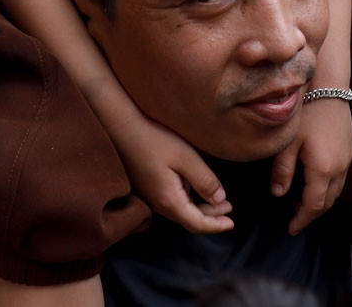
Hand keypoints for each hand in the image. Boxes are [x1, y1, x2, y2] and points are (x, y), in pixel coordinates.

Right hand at [112, 113, 233, 234]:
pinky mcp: (145, 187)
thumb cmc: (153, 138)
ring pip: (179, 210)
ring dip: (200, 207)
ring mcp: (149, 197)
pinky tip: (194, 187)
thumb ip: (205, 181)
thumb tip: (219, 200)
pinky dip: (187, 200)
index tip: (231, 224)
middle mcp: (157, 204)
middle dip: (211, 216)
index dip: (215, 226)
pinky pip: (170, 200)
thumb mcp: (186, 157)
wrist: (119, 126)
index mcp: (168, 200)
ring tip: (218, 199)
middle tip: (229, 208)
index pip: (196, 223)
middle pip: (188, 219)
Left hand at [272, 94, 351, 233]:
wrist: (327, 85)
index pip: (313, 205)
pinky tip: (315, 185)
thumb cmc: (305, 111)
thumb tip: (278, 194)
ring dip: (322, 202)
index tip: (291, 229)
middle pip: (328, 202)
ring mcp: (347, 158)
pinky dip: (328, 189)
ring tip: (304, 207)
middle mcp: (340, 167)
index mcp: (323, 169)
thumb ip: (282, 171)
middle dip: (312, 214)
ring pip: (336, 191)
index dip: (302, 219)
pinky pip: (340, 179)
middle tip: (296, 221)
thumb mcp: (287, 142)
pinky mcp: (348, 149)